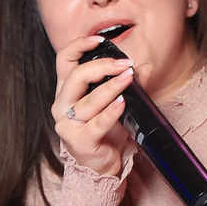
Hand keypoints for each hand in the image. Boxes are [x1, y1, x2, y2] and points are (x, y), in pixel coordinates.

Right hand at [52, 33, 136, 176]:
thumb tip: (144, 66)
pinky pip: (97, 123)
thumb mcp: (116, 103)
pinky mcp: (79, 141)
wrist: (101, 166)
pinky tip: (122, 103)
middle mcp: (62, 105)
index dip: (79, 46)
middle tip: (124, 64)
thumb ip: (129, 84)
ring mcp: (67, 124)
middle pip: (75, 77)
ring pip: (88, 101)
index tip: (98, 39)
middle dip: (102, 66)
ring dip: (111, 87)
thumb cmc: (104, 132)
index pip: (64, 60)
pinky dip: (111, 112)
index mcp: (66, 91)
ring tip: (129, 78)